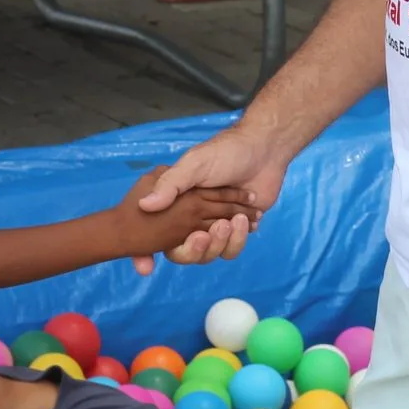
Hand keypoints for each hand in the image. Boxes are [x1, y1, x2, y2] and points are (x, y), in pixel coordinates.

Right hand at [130, 128, 291, 270]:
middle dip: (195, 250)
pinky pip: (231, 249)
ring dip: (222, 242)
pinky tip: (247, 220)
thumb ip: (170, 184)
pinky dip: (238, 239)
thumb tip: (145, 205)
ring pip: (210, 254)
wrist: (263, 151)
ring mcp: (215, 227)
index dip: (155, 253)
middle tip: (209, 232)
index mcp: (176, 207)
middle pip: (186, 254)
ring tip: (235, 219)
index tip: (161, 257)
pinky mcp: (237, 230)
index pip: (158, 239)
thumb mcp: (193, 164)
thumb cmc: (224, 153)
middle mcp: (192, 221)